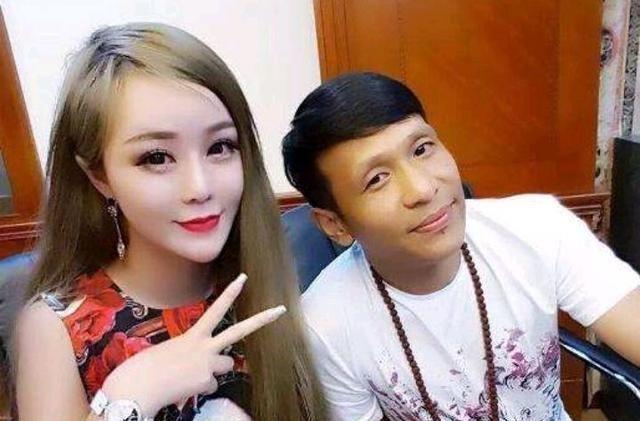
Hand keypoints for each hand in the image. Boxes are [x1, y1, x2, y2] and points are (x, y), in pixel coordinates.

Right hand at [101, 273, 284, 416]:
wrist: (134, 389)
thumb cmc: (141, 370)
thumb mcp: (166, 352)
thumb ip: (187, 352)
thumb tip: (199, 367)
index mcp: (191, 336)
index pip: (215, 310)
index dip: (230, 294)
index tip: (244, 278)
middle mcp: (204, 348)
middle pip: (239, 332)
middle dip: (262, 320)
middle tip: (281, 310)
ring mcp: (208, 366)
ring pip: (225, 366)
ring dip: (213, 370)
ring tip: (188, 375)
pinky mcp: (206, 384)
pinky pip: (211, 387)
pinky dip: (200, 389)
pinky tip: (183, 389)